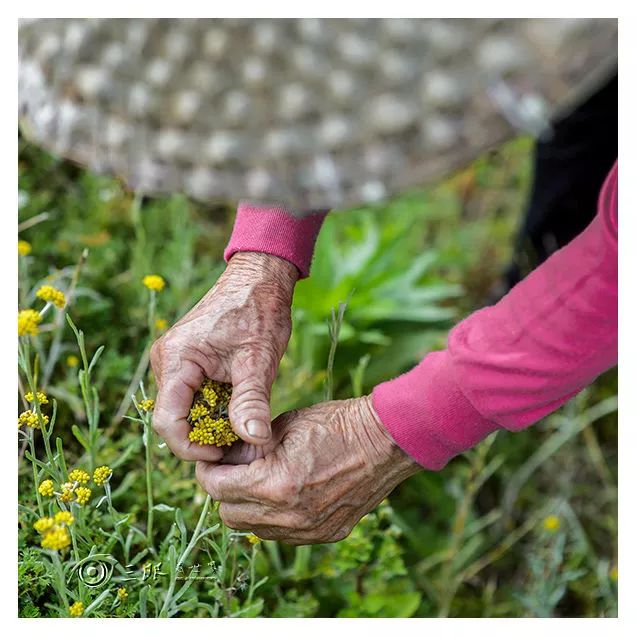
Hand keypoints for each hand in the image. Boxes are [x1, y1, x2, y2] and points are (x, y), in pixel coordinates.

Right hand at [150, 252, 297, 461]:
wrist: (258, 278)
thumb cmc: (259, 311)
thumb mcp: (259, 360)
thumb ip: (252, 401)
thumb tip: (255, 441)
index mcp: (176, 360)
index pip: (168, 422)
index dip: (192, 448)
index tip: (224, 452)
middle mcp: (166, 361)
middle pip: (174, 418)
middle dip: (204, 436)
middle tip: (239, 437)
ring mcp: (173, 360)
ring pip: (183, 409)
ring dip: (210, 421)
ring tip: (242, 417)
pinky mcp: (184, 361)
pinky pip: (190, 395)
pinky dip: (211, 406)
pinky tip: (236, 401)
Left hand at [195, 396, 420, 543]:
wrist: (384, 441)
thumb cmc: (335, 424)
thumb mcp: (284, 425)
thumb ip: (249, 448)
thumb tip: (225, 460)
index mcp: (275, 484)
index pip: (218, 489)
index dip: (208, 473)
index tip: (212, 462)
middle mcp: (290, 517)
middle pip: (230, 516)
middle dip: (224, 491)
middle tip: (233, 470)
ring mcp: (310, 531)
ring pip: (255, 530)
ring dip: (247, 507)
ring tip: (258, 480)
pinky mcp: (326, 534)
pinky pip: (283, 535)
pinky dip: (274, 517)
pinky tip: (284, 493)